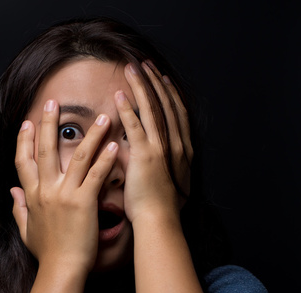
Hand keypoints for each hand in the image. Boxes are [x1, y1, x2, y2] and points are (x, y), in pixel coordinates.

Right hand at [11, 99, 118, 271]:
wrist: (61, 269)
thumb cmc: (46, 253)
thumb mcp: (26, 229)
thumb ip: (18, 208)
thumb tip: (12, 191)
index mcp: (32, 195)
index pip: (23, 161)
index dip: (24, 140)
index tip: (27, 122)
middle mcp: (45, 190)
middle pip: (45, 149)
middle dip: (48, 123)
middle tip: (54, 102)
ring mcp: (64, 194)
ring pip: (77, 156)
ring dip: (90, 134)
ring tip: (102, 117)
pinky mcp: (84, 202)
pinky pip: (96, 174)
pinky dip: (106, 158)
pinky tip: (116, 143)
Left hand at [116, 61, 192, 223]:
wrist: (159, 221)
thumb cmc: (156, 206)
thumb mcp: (158, 177)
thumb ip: (146, 159)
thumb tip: (130, 149)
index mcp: (180, 150)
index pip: (175, 113)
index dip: (168, 93)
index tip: (160, 78)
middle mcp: (175, 145)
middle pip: (166, 105)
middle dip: (155, 82)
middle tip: (145, 64)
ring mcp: (162, 149)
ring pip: (153, 110)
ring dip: (142, 87)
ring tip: (132, 68)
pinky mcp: (146, 156)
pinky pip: (136, 127)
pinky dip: (129, 109)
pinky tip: (120, 94)